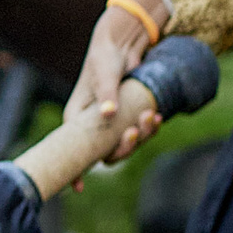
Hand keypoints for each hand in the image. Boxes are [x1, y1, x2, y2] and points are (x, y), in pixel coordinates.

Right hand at [70, 4, 160, 162]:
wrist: (122, 44)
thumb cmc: (105, 59)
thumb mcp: (103, 76)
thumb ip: (106, 95)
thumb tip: (108, 114)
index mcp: (78, 119)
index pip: (73, 151)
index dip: (76, 171)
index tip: (79, 188)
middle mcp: (94, 124)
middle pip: (106, 152)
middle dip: (123, 148)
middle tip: (133, 132)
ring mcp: (113, 122)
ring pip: (126, 143)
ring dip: (141, 135)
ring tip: (151, 117)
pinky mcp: (129, 114)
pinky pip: (140, 130)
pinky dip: (150, 127)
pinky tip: (158, 117)